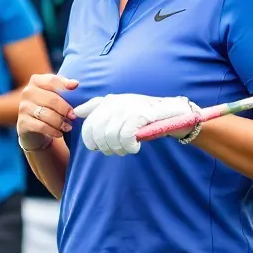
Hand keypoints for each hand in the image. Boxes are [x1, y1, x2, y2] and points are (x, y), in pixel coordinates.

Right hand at [16, 73, 78, 151]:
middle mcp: (27, 92)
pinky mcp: (23, 122)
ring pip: (47, 114)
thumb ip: (64, 88)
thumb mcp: (56, 95)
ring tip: (68, 127)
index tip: (76, 86)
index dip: (64, 83)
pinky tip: (59, 133)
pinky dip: (53, 131)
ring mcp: (23, 107)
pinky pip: (41, 126)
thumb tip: (75, 84)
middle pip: (52, 99)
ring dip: (60, 122)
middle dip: (65, 109)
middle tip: (73, 116)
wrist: (35, 129)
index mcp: (36, 81)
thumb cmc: (49, 108)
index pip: (52, 80)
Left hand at [73, 94, 196, 155]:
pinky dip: (129, 146)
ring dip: (117, 149)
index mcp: (109, 101)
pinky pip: (125, 137)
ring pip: (109, 136)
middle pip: (95, 131)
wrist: (174, 113)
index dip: (89, 138)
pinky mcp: (140, 115)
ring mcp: (127, 107)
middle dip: (103, 146)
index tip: (96, 146)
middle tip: (115, 151)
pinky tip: (135, 148)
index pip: (88, 120)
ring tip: (126, 149)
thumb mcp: (121, 110)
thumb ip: (98, 109)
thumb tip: (77, 112)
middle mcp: (116, 102)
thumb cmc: (146, 116)